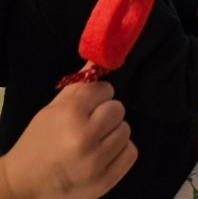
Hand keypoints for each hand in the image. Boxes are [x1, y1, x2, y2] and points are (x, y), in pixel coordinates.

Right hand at [0, 82, 135, 198]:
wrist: (24, 183)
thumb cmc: (40, 141)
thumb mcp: (54, 108)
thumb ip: (80, 84)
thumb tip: (100, 57)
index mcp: (70, 113)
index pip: (105, 89)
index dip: (98, 96)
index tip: (88, 106)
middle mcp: (84, 136)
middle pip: (118, 109)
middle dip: (107, 114)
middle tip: (92, 124)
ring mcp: (95, 161)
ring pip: (126, 130)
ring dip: (113, 133)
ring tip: (95, 141)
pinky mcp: (104, 180)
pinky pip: (130, 153)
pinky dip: (120, 152)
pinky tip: (103, 154)